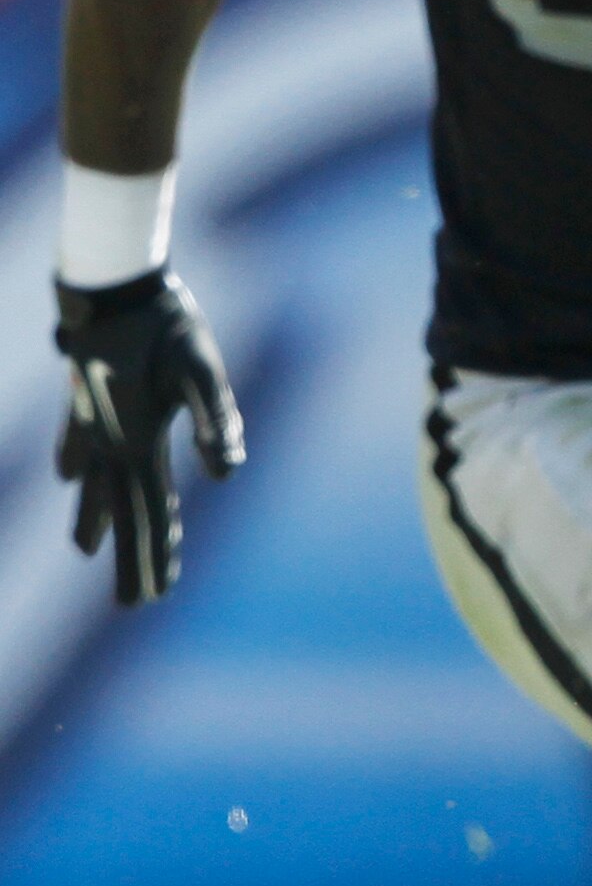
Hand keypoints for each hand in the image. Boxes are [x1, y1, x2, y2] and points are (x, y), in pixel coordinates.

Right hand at [55, 268, 243, 606]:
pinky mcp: (83, 395)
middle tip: (133, 605)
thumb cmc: (165, 322)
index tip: (158, 595)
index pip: (150, 511)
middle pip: (121, 510)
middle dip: (129, 558)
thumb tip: (227, 474)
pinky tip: (70, 478)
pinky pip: (77, 442)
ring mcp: (89, 419)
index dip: (156, 553)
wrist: (113, 281)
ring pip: (94, 482)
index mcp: (140, 440)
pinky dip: (76, 467)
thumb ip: (214, 419)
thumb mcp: (202, 367)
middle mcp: (109, 439)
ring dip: (96, 519)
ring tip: (87, 551)